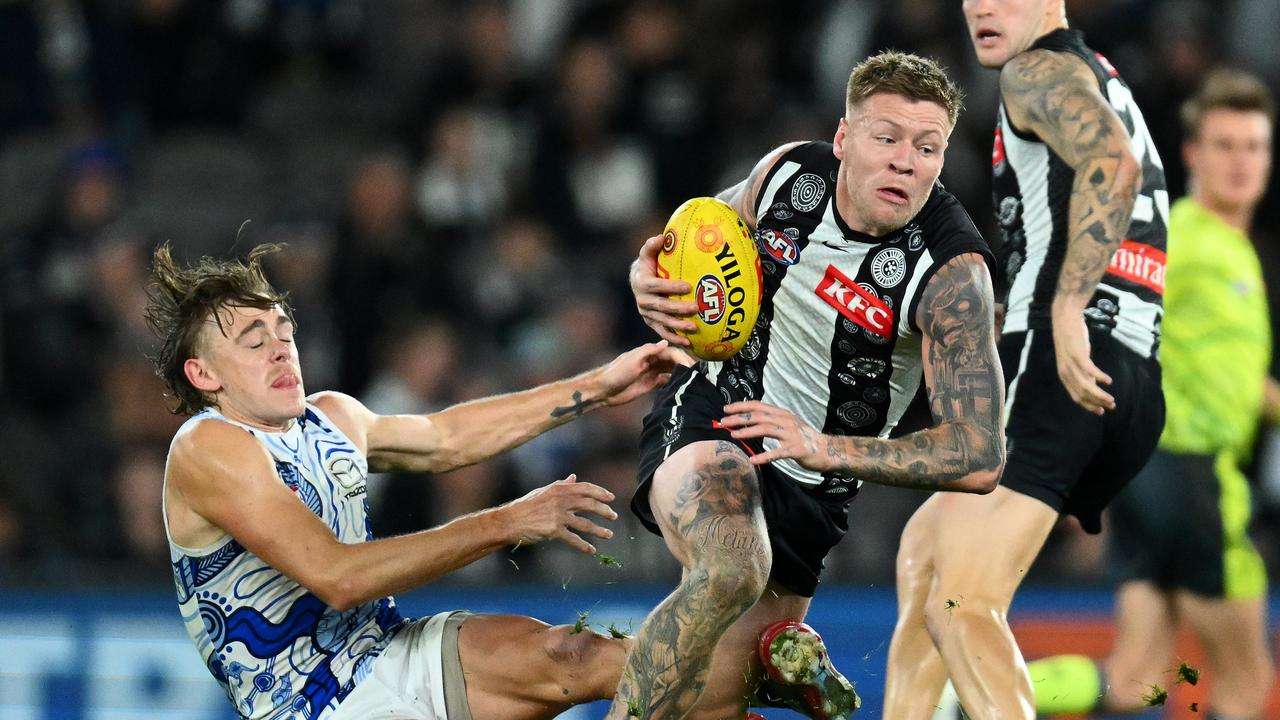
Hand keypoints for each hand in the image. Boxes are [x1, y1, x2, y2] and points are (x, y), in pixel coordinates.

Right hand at [501, 475, 616, 553]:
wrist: (510, 521)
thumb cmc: (526, 505)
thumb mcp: (544, 491)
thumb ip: (561, 485)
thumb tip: (573, 478)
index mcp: (559, 489)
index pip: (585, 488)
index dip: (600, 492)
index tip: (611, 498)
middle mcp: (560, 500)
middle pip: (589, 504)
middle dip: (604, 511)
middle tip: (614, 516)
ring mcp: (558, 516)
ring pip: (585, 523)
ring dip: (599, 530)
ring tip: (609, 535)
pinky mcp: (554, 530)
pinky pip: (573, 539)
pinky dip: (584, 546)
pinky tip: (592, 550)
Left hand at [598, 340, 695, 406]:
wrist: (603, 390)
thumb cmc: (616, 372)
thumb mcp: (632, 359)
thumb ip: (649, 350)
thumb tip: (666, 342)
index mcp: (648, 352)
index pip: (671, 352)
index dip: (682, 357)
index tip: (691, 367)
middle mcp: (652, 361)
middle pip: (674, 360)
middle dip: (685, 364)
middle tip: (697, 373)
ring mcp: (652, 372)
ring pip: (672, 370)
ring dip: (682, 372)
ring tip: (694, 379)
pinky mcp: (650, 384)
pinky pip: (666, 381)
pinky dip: (674, 381)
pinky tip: (682, 386)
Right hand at [631, 234, 696, 345]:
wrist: (638, 281)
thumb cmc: (648, 264)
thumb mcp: (647, 253)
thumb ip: (652, 245)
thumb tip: (662, 237)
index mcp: (641, 283)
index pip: (656, 286)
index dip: (670, 286)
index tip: (687, 285)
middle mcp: (642, 300)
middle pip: (661, 306)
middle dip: (678, 309)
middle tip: (696, 307)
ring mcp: (646, 313)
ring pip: (663, 321)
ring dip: (678, 326)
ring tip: (694, 327)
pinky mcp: (651, 322)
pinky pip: (663, 332)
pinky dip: (674, 338)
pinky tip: (688, 342)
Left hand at [719, 400, 829, 469]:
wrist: (827, 449)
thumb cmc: (803, 437)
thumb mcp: (787, 423)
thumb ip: (771, 419)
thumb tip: (750, 417)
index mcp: (782, 413)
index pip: (758, 406)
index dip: (740, 406)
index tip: (725, 409)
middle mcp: (786, 421)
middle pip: (759, 416)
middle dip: (739, 418)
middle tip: (723, 422)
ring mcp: (791, 435)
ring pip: (766, 429)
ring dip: (748, 432)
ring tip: (733, 435)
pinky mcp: (796, 450)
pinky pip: (778, 453)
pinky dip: (764, 456)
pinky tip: (752, 460)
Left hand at [1051, 312, 1114, 414]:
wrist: (1066, 320)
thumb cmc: (1073, 340)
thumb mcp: (1077, 360)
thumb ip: (1083, 373)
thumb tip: (1094, 385)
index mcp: (1065, 376)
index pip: (1076, 397)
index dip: (1089, 406)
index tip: (1101, 412)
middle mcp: (1065, 372)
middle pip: (1082, 394)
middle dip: (1097, 403)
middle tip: (1111, 406)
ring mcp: (1070, 364)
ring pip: (1086, 386)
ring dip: (1100, 394)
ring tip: (1111, 399)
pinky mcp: (1077, 354)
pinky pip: (1089, 370)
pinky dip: (1099, 377)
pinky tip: (1109, 381)